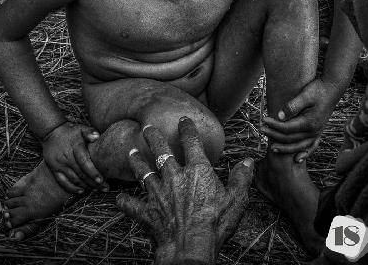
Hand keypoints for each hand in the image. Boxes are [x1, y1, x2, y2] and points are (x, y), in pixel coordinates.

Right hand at [42, 122, 105, 192]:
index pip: (84, 162)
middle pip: (81, 173)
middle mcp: (66, 157)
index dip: (93, 172)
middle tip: (105, 188)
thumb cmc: (71, 131)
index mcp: (75, 147)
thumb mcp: (81, 128)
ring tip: (96, 190)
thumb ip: (89, 132)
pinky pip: (62, 182)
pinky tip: (81, 191)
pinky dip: (72, 188)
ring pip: (73, 179)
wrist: (51, 132)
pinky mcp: (54, 169)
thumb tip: (97, 137)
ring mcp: (59, 164)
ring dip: (86, 186)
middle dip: (93, 183)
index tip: (102, 180)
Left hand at [117, 118, 252, 264]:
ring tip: (131, 152)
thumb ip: (241, 179)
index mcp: (197, 171)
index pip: (192, 143)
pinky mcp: (149, 212)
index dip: (187, 129)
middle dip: (153, 138)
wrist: (191, 247)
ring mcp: (159, 194)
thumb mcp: (236, 200)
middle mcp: (175, 177)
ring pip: (144, 173)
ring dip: (137, 162)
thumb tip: (249, 161)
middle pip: (161, 152)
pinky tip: (118, 198)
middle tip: (146, 128)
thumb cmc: (216, 224)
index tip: (183, 119)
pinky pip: (133, 205)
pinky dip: (125, 202)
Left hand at [260, 78, 340, 161]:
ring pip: (299, 146)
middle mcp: (314, 131)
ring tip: (272, 148)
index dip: (274, 125)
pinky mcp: (318, 131)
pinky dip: (304, 153)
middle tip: (261, 130)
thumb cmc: (318, 90)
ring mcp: (317, 133)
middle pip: (290, 139)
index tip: (263, 120)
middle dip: (274, 135)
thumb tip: (279, 116)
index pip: (287, 128)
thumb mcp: (304, 95)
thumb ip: (292, 106)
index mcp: (309, 122)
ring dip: (285, 148)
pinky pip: (310, 147)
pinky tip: (297, 160)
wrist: (332, 88)